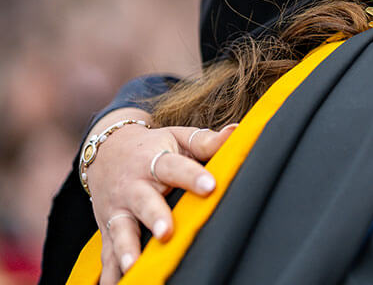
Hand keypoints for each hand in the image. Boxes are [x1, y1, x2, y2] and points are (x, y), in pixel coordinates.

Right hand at [85, 113, 235, 283]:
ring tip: (134, 265)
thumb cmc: (153, 146)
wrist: (105, 151)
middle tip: (165, 232)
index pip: (174, 167)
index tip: (210, 186)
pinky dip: (109, 272)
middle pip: (143, 201)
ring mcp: (117, 209)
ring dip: (126, 249)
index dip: (192, 176)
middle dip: (154, 217)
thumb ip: (206, 141)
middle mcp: (133, 186)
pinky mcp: (107, 228)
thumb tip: (236, 132)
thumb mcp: (177, 138)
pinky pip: (106, 253)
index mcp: (154, 161)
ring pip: (120, 230)